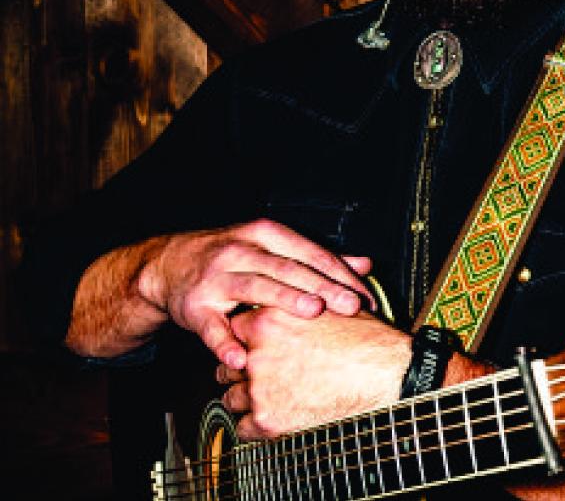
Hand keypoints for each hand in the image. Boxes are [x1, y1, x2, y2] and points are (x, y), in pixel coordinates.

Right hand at [140, 219, 372, 368]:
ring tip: (312, 313)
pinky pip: (211, 327)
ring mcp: (216, 279)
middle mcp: (240, 252)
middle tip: (350, 304)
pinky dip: (225, 343)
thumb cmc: (233, 257)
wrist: (170, 264)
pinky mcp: (195, 307)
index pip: (309, 253)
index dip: (339, 274)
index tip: (364, 295)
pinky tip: (241, 357)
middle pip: (288, 268)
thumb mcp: (272, 248)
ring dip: (284, 299)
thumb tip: (365, 264)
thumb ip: (317, 258)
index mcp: (264, 235)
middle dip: (322, 286)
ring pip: (255, 287)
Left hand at [220, 308, 409, 438]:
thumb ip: (304, 305)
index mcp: (269, 320)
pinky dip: (256, 426)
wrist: (388, 376)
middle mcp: (257, 353)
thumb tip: (302, 298)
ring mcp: (260, 388)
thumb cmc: (368, 342)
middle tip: (264, 376)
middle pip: (228, 365)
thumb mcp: (332, 309)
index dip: (249, 341)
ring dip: (248, 400)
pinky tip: (277, 416)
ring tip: (272, 398)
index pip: (236, 331)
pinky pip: (243, 427)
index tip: (257, 349)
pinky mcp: (267, 418)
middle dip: (243, 372)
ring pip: (231, 398)